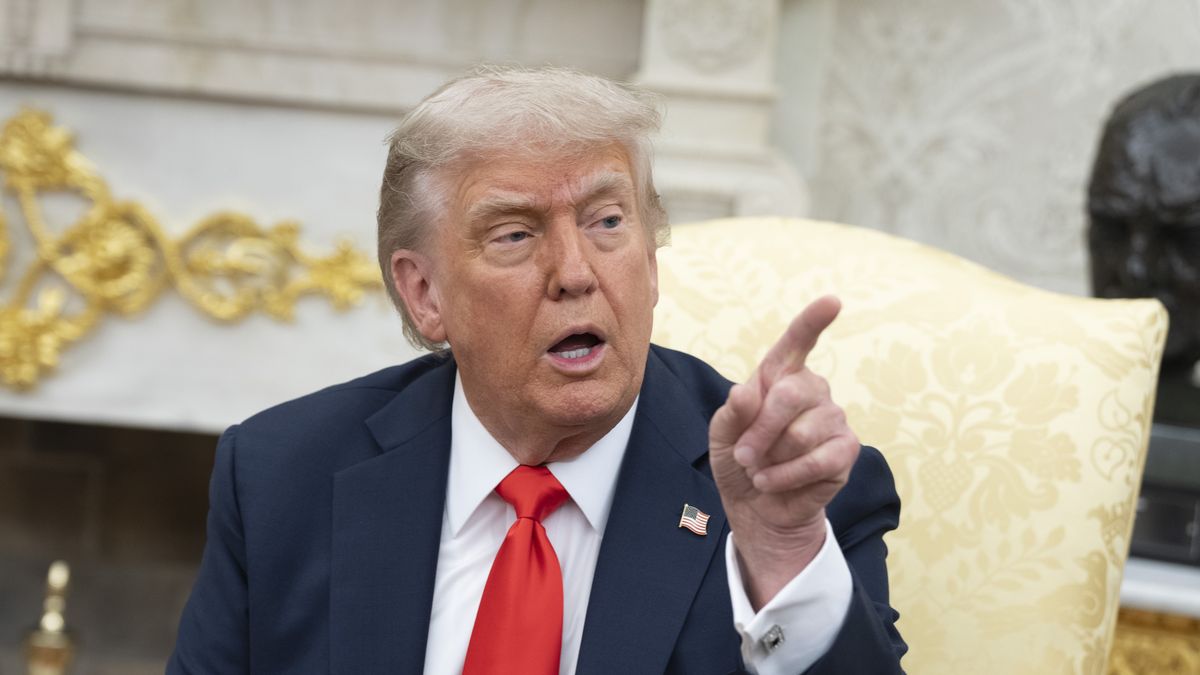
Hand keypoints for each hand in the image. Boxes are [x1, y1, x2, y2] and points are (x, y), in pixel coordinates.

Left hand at [709, 296, 859, 609]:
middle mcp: (812, 390)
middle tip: (744, 454)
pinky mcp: (846, 451)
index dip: (813, 321)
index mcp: (780, 376)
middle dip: (759, 430)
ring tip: (761, 469)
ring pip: (801, 433)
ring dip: (770, 458)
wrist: (756, 506)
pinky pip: (817, 461)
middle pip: (789, 394)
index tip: (832, 301)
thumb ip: (732, 411)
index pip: (797, 342)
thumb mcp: (721, 434)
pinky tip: (774, 482)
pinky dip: (786, 476)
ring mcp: (833, 419)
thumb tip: (746, 391)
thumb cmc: (740, 460)